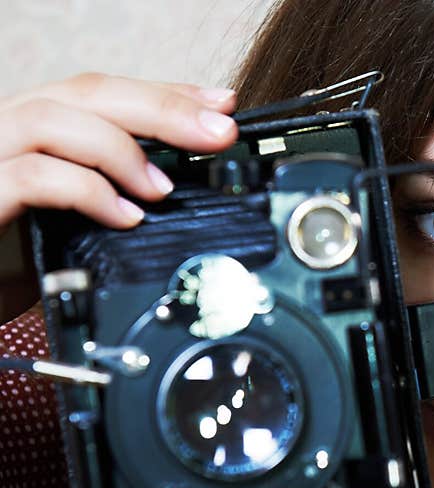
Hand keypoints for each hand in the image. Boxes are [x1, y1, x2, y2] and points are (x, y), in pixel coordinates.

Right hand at [0, 72, 238, 234]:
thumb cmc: (14, 258)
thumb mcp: (76, 220)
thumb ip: (113, 194)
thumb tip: (179, 187)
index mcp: (36, 129)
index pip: (104, 92)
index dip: (166, 93)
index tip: (221, 104)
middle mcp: (7, 129)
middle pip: (88, 92)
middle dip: (163, 109)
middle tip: (220, 132)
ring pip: (55, 119)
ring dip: (122, 150)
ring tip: (163, 190)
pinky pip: (35, 177)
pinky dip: (89, 192)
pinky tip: (125, 219)